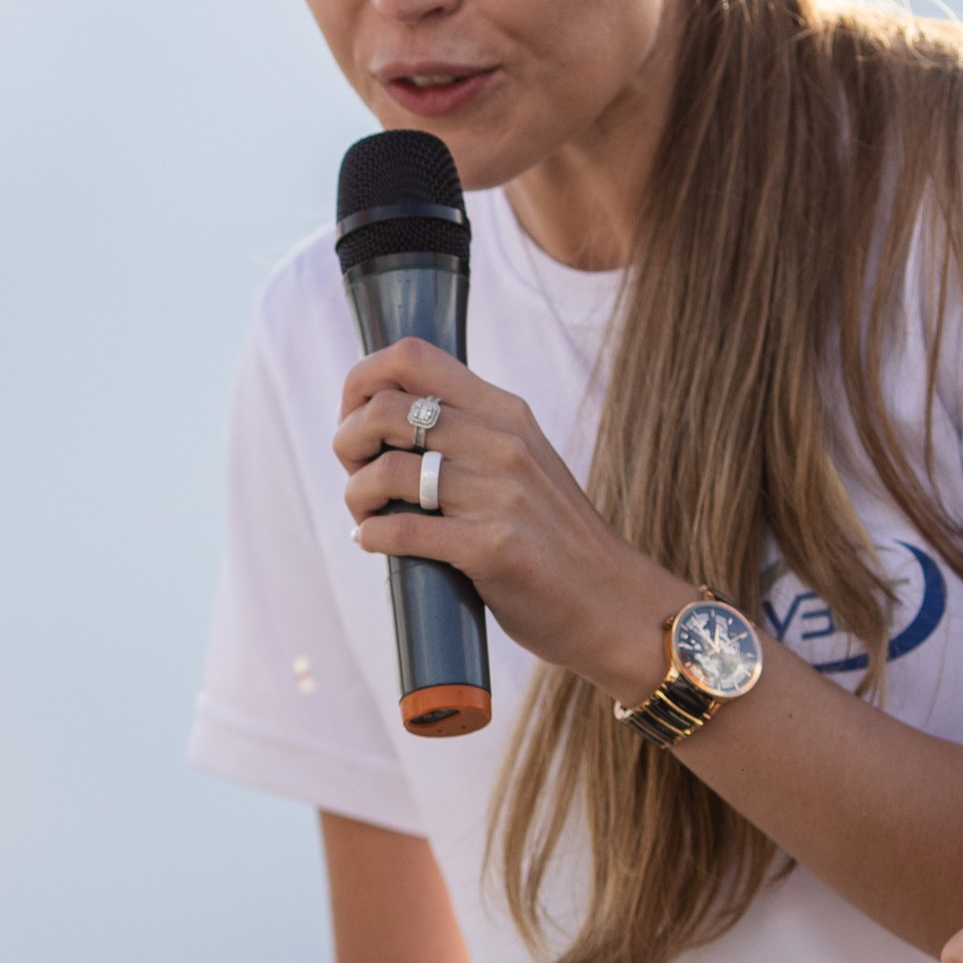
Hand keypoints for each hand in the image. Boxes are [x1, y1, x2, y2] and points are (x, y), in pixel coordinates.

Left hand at [336, 343, 674, 698]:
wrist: (615, 605)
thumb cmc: (554, 539)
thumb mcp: (522, 463)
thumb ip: (470, 436)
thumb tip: (384, 421)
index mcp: (505, 413)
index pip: (412, 357)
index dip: (361, 380)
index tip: (352, 416)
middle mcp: (503, 442)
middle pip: (385, 410)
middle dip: (347, 442)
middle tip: (355, 475)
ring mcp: (500, 493)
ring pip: (387, 470)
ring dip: (357, 496)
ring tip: (365, 515)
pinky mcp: (492, 547)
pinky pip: (402, 528)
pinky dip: (373, 536)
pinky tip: (373, 542)